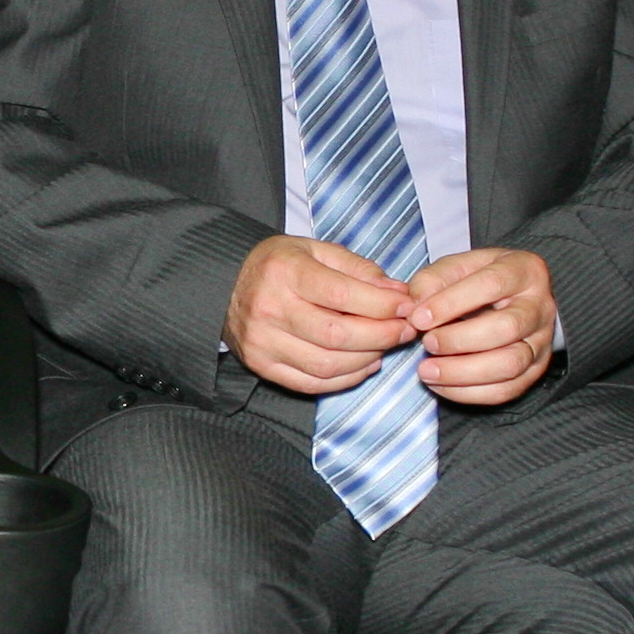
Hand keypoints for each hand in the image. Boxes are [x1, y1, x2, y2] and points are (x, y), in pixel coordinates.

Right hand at [227, 234, 414, 395]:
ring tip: (387, 345)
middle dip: (382, 335)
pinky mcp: (262, 366)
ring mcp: (263, 342)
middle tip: (406, 330)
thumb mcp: (315, 250)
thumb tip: (397, 292)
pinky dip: (346, 378)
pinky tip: (365, 363)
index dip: (382, 305)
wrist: (226, 285)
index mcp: (285, 271)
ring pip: (327, 364)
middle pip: (338, 335)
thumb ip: (357, 268)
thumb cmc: (278, 265)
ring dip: (368, 359)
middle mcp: (270, 308)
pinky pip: (312, 383)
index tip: (407, 306)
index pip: (342, 295)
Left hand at [405, 247, 555, 407]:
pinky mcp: (534, 370)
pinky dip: (468, 392)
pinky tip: (441, 384)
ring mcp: (541, 341)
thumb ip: (433, 280)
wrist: (507, 300)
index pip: (491, 284)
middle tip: (427, 343)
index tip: (419, 318)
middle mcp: (539, 306)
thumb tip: (416, 306)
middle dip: (459, 340)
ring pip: (509, 364)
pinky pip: (506, 390)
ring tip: (428, 370)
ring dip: (462, 372)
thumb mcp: (456, 267)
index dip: (452, 302)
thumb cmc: (477, 281)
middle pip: (507, 328)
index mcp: (523, 270)